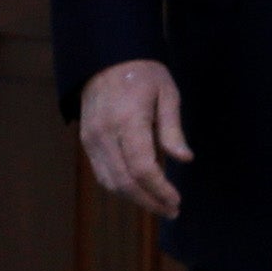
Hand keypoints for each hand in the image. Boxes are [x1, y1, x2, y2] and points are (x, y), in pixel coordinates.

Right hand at [78, 59, 192, 218]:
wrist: (106, 59)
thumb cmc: (144, 74)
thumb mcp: (167, 93)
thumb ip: (173, 129)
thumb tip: (185, 160)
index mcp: (128, 121)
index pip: (142, 167)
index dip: (159, 189)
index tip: (177, 200)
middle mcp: (105, 135)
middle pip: (124, 181)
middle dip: (149, 201)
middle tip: (171, 211)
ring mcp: (92, 140)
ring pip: (111, 182)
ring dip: (135, 199)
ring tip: (159, 205)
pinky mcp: (87, 143)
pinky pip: (102, 174)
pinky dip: (121, 187)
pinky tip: (140, 191)